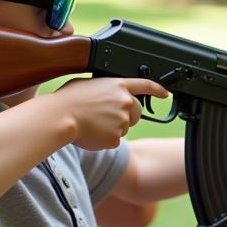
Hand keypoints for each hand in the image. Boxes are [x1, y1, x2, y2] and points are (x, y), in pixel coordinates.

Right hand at [54, 77, 168, 149]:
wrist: (60, 117)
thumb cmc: (67, 99)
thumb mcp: (88, 84)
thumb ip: (104, 90)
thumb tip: (105, 97)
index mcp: (118, 86)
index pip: (145, 85)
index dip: (158, 90)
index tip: (166, 94)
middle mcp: (125, 102)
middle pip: (137, 113)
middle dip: (127, 117)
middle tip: (106, 117)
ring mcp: (122, 121)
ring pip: (123, 128)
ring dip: (112, 128)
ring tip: (92, 123)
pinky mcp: (116, 138)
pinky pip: (114, 141)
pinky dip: (104, 140)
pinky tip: (91, 133)